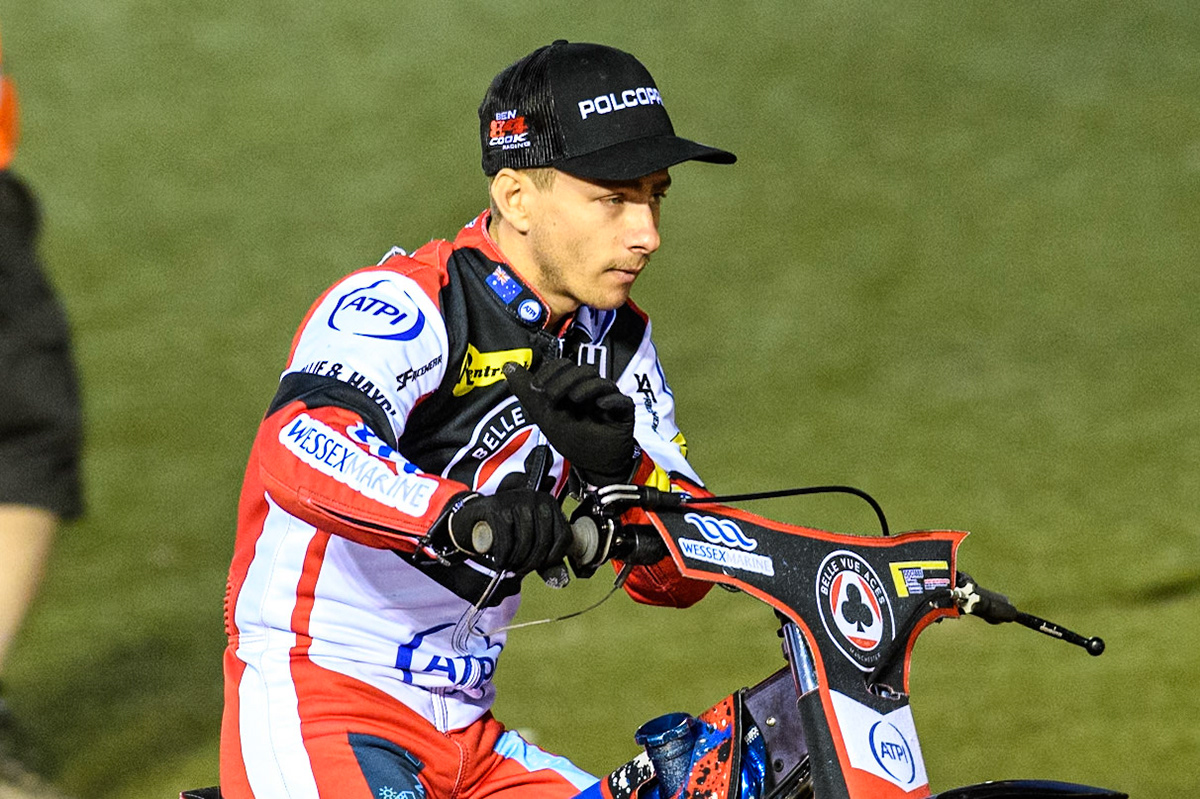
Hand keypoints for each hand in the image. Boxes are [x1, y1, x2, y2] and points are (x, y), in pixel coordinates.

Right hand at [447, 489, 571, 575]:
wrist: (470, 521)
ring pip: (525, 541)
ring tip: (509, 566)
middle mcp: (536, 497)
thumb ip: (546, 560)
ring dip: (517, 560)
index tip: (540, 567)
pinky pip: (507, 540)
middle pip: (544, 540)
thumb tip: (561, 580)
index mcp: (550, 504)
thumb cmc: (505, 533)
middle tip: (519, 570)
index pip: (564, 536)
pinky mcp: (497, 506)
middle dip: (532, 562)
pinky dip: (504, 557)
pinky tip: (500, 562)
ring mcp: (516, 499)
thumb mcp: (530, 544)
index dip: (554, 558)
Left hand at [503, 358, 636, 485]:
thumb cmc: (572, 439)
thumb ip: (526, 392)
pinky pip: (621, 400)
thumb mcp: (544, 416)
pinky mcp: (623, 411)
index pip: (564, 365)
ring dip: (585, 388)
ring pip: (600, 380)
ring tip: (574, 400)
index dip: (551, 371)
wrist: (594, 465)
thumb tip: (508, 366)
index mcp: (572, 387)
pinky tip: (600, 407)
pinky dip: (610, 400)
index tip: (538, 387)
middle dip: (564, 380)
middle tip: (552, 397)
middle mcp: (591, 389)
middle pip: (581, 370)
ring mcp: (608, 398)